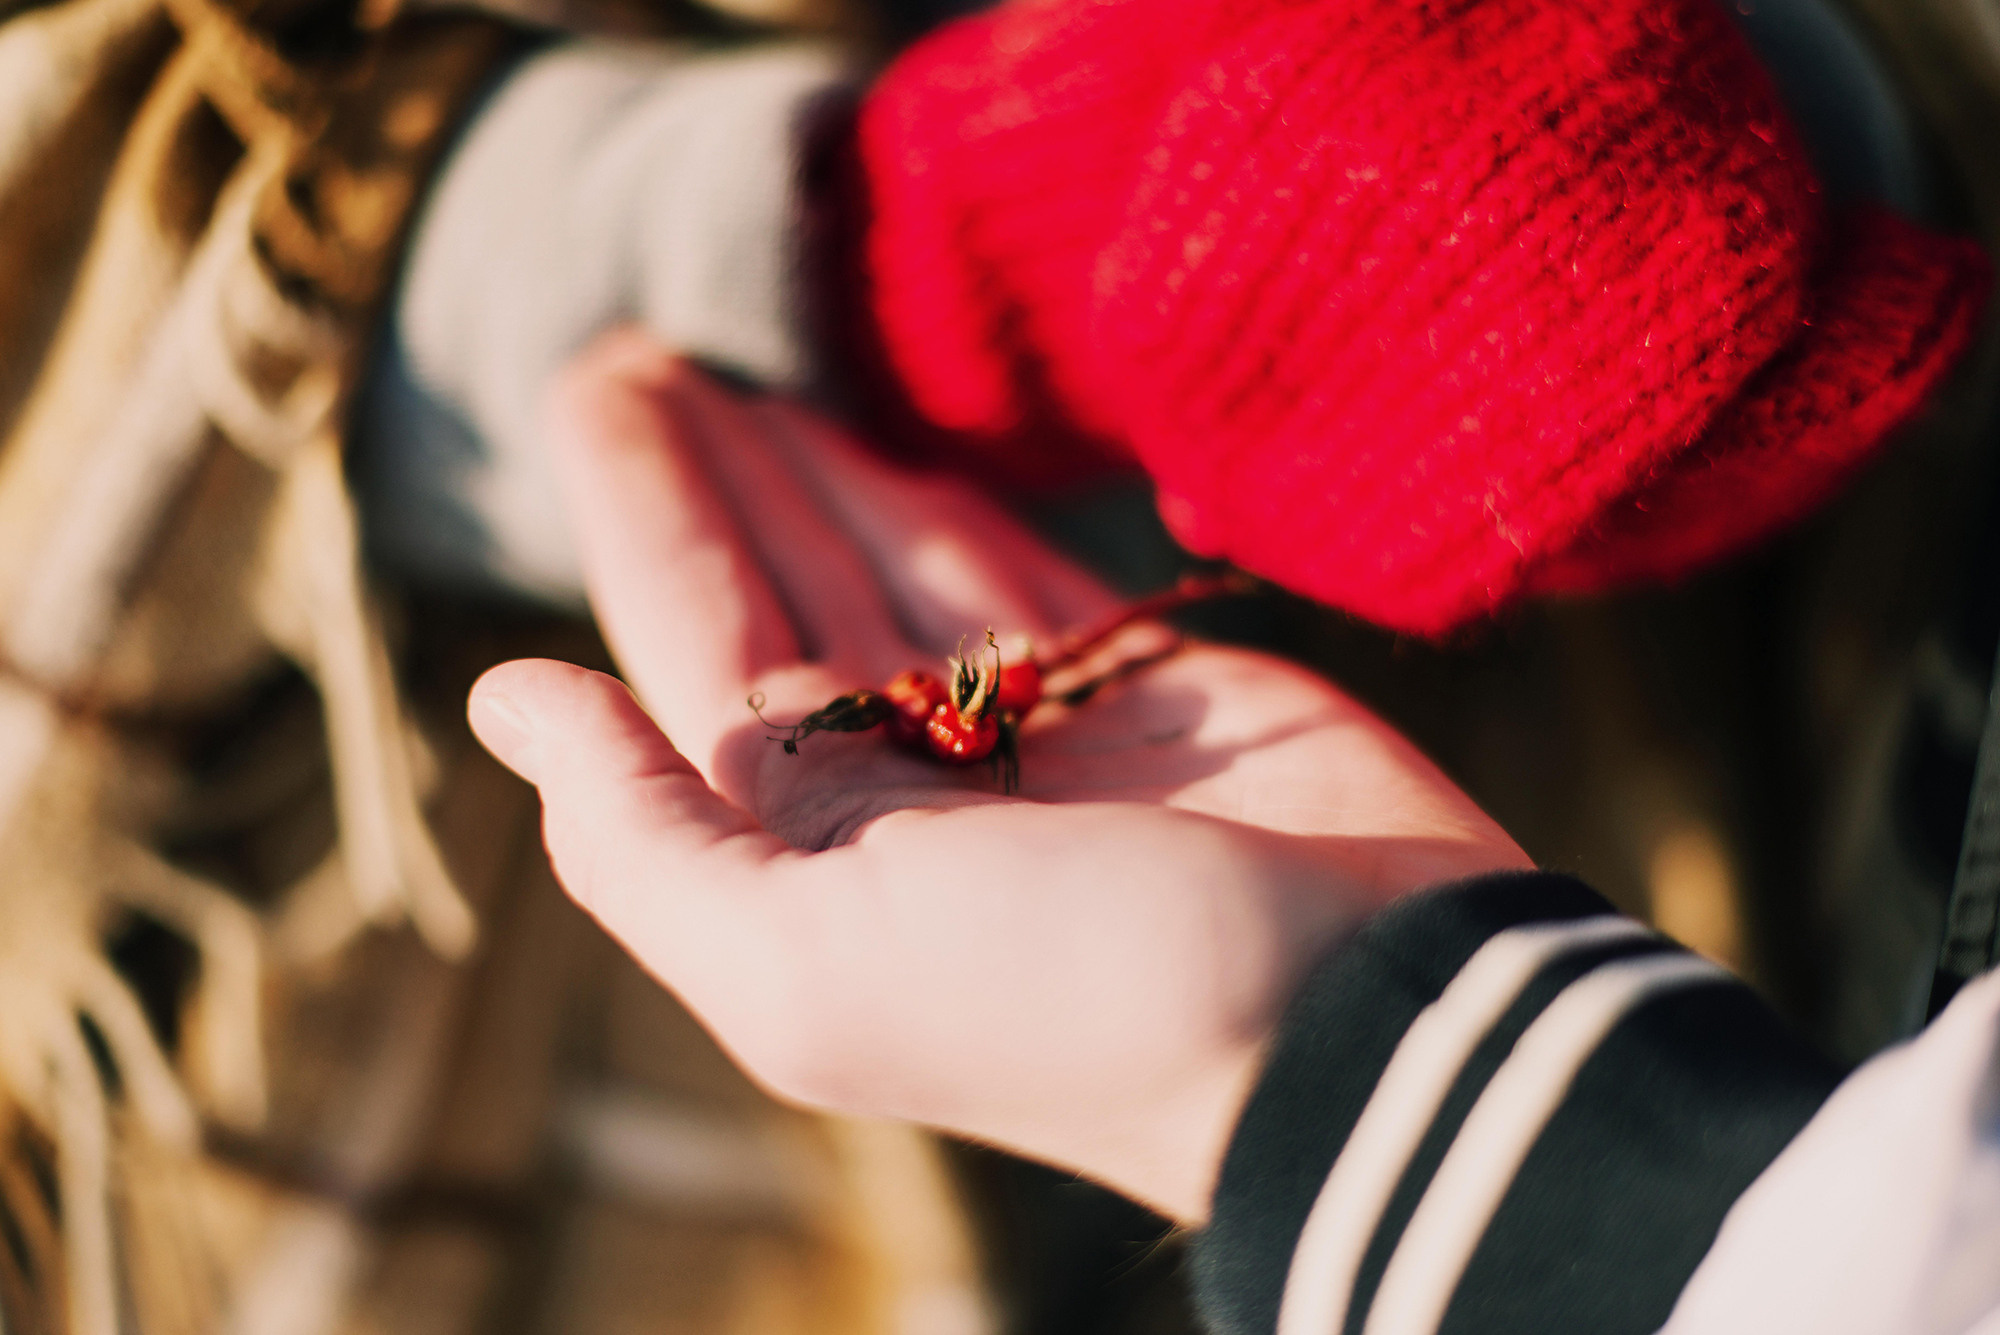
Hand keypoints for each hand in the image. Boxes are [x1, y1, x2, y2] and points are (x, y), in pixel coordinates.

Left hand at [467, 331, 1529, 1223]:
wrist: (1365, 1018)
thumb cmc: (1077, 1000)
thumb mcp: (810, 965)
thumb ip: (647, 837)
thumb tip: (507, 703)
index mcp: (813, 863)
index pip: (691, 654)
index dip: (642, 519)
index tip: (600, 388)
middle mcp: (907, 802)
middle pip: (780, 603)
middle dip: (714, 484)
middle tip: (643, 350)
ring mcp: (1029, 744)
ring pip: (889, 578)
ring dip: (812, 475)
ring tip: (735, 368)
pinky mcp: (1142, 697)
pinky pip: (1014, 577)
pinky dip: (943, 509)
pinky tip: (876, 444)